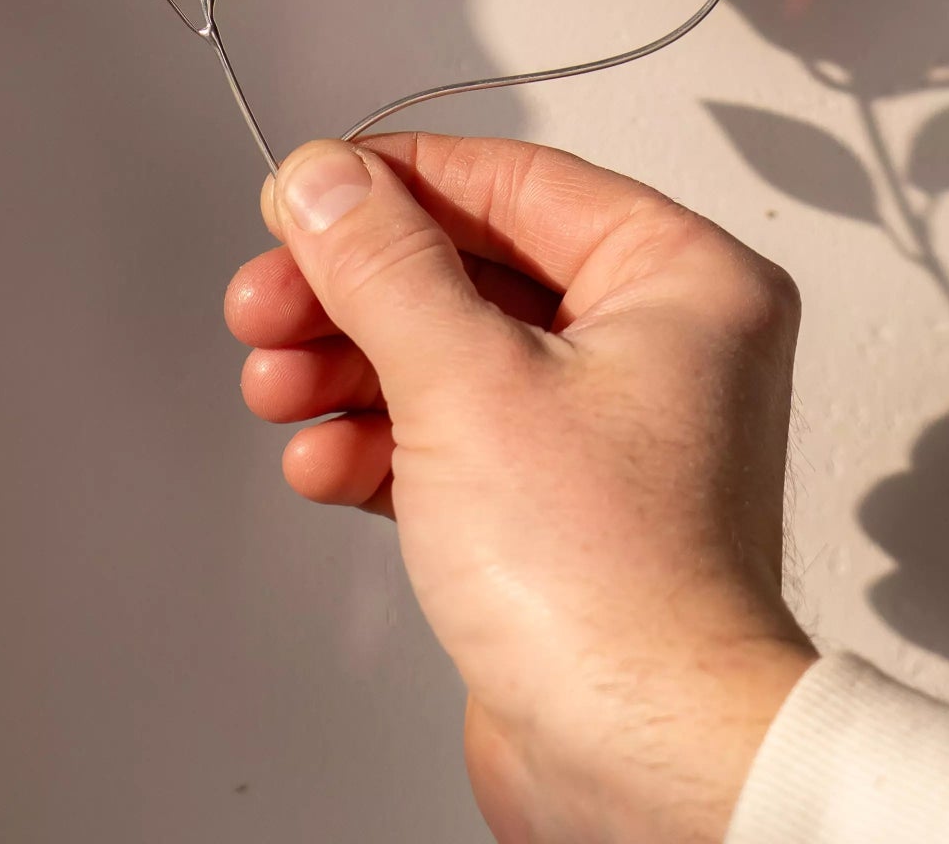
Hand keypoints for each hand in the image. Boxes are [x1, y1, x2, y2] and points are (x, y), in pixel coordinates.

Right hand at [224, 133, 816, 843]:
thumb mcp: (467, 382)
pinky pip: (451, 437)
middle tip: (268, 298)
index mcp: (680, 280)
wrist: (643, 768)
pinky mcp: (557, 508)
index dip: (395, 182)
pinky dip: (379, 441)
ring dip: (349, 367)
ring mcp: (604, 431)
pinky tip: (320, 460)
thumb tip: (327, 180)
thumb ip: (383, 266)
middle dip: (354, 290)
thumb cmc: (616, 590)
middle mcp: (655, 346)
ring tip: (276, 383)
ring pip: (449, 354)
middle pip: (469, 270)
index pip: (514, 181)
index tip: (307, 192)